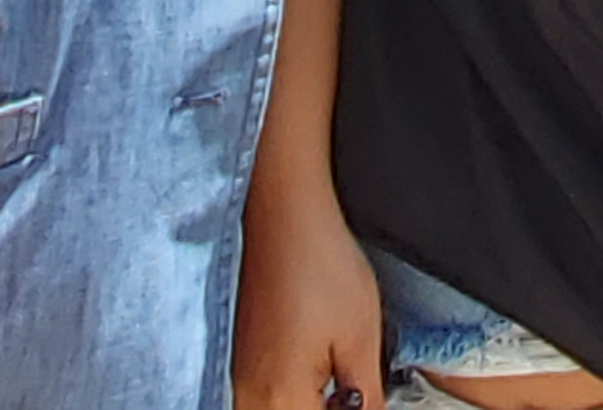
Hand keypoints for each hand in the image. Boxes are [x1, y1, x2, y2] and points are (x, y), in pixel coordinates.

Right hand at [230, 176, 383, 409]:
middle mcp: (248, 397)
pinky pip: (265, 399)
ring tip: (339, 381)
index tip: (363, 398)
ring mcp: (237, 380)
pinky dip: (294, 395)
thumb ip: (365, 399)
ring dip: (310, 403)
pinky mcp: (236, 362)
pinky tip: (316, 374)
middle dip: (328, 409)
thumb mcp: (360, 336)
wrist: (281, 211)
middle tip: (355, 389)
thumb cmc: (318, 260)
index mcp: (280, 398)